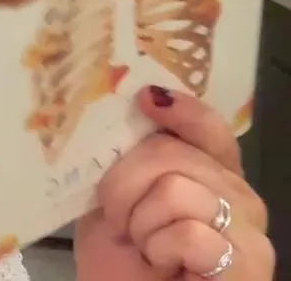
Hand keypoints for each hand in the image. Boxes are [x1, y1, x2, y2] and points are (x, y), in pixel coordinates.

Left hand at [75, 86, 272, 279]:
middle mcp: (241, 198)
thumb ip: (127, 163)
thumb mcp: (114, 203)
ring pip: (177, 190)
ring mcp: (250, 232)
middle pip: (173, 155)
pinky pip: (190, 232)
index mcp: (212, 178)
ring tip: (146, 249)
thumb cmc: (122, 266)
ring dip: (141, 224)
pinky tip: (165, 266)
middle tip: (120, 221)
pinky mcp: (248, 265)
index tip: (145, 100)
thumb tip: (125, 117)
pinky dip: (161, 249)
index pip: (210, 130)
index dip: (181, 111)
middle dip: (124, 185)